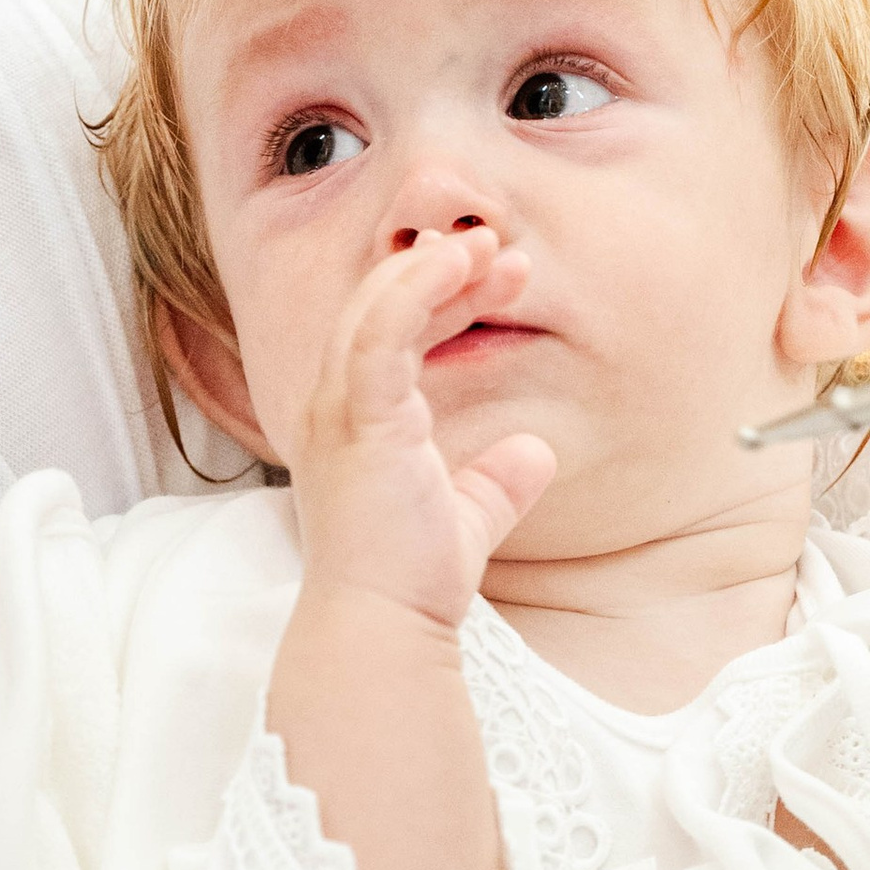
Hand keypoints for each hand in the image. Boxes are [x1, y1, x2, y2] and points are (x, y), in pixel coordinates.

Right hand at [287, 227, 556, 631]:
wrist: (387, 623)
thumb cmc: (414, 581)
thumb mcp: (467, 516)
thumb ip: (495, 483)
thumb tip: (535, 453)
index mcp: (356, 420)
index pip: (394, 331)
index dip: (444, 294)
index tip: (504, 273)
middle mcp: (334, 404)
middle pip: (383, 305)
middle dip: (442, 268)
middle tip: (502, 249)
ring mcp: (338, 407)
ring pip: (377, 304)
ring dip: (433, 265)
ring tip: (490, 245)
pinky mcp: (358, 416)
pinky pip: (380, 329)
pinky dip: (417, 286)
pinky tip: (459, 262)